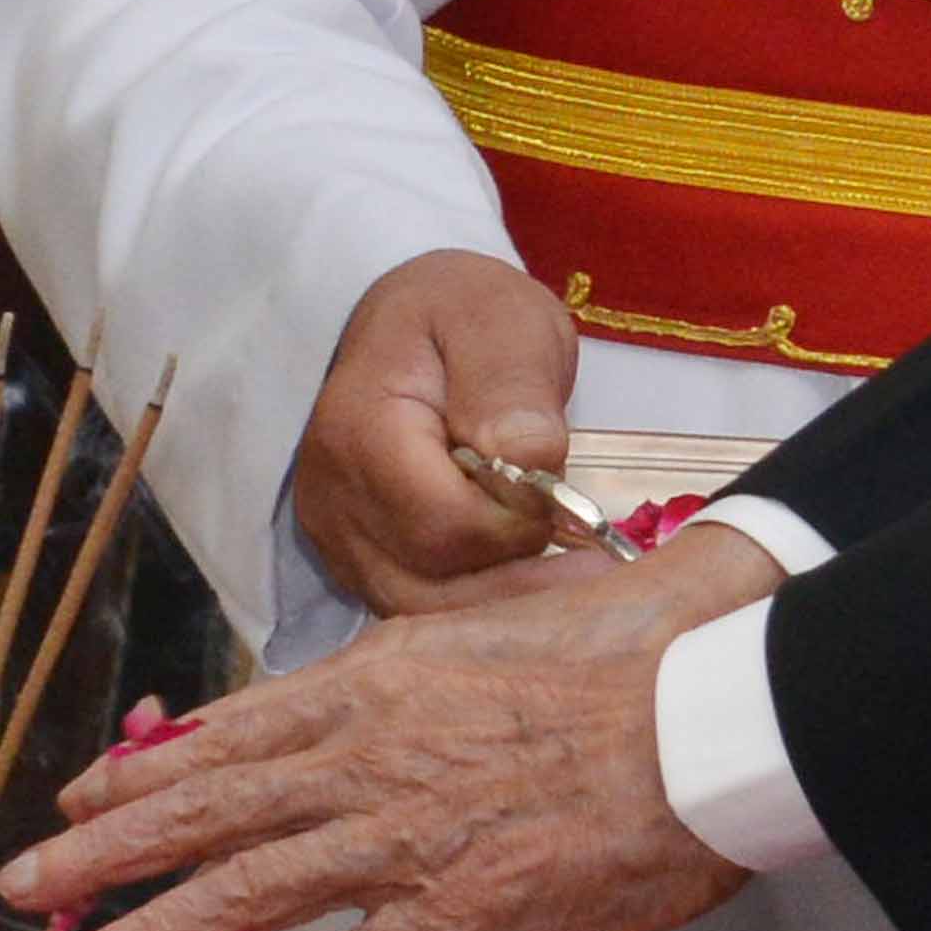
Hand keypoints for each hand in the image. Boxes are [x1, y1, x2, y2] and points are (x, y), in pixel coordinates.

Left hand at [3, 532, 768, 930]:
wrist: (696, 708)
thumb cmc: (603, 667)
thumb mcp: (468, 646)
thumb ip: (387, 691)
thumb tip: (324, 721)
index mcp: (367, 688)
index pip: (227, 736)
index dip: (143, 773)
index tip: (78, 799)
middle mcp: (363, 757)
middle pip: (206, 808)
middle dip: (105, 850)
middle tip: (25, 887)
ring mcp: (406, 833)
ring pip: (251, 887)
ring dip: (157, 930)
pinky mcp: (464, 904)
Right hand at [292, 251, 584, 613]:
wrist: (415, 324)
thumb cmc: (460, 315)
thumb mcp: (499, 320)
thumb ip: (510, 385)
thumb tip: (528, 461)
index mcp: (360, 433)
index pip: (440, 523)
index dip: (515, 526)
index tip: (573, 507)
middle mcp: (334, 501)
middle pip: (430, 585)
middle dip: (518, 578)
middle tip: (596, 562)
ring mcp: (342, 540)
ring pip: (424, 615)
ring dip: (505, 605)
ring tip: (575, 580)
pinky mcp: (363, 563)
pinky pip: (421, 612)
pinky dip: (481, 608)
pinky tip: (533, 584)